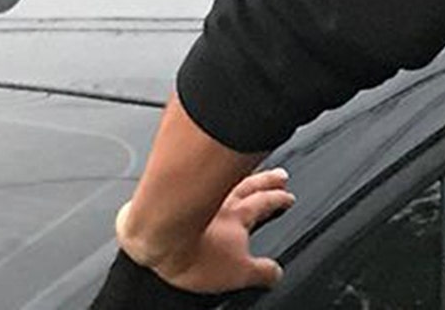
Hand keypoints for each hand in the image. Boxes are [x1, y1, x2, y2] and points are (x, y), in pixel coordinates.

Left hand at [117, 167, 295, 294]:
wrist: (155, 238)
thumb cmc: (192, 254)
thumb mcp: (237, 273)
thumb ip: (260, 272)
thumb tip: (276, 274)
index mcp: (238, 217)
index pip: (264, 203)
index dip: (278, 199)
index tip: (288, 196)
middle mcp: (218, 201)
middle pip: (249, 184)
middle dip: (266, 180)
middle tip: (279, 174)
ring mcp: (194, 196)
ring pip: (222, 179)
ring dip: (238, 174)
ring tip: (246, 171)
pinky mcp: (171, 197)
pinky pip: (190, 182)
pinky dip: (198, 177)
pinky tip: (195, 179)